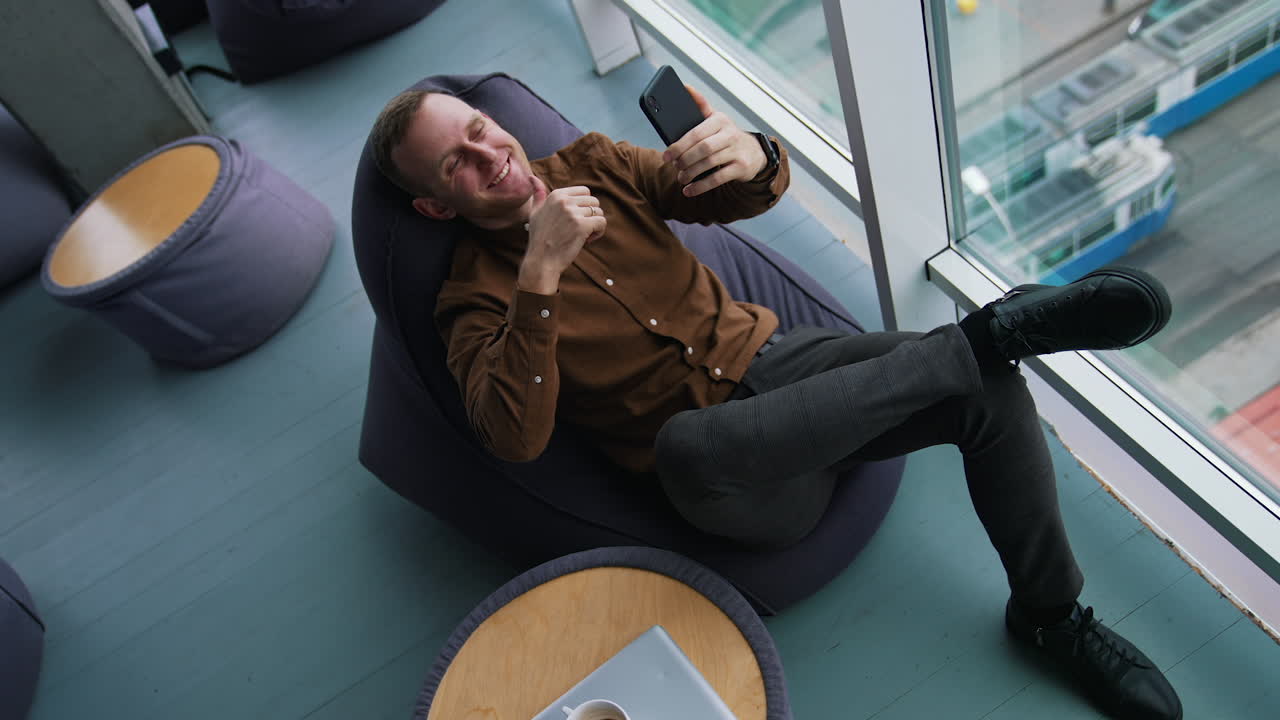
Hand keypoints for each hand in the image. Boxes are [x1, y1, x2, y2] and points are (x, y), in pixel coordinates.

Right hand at [518, 176, 606, 293]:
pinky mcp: (582, 226)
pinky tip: (588, 240)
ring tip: (583, 236)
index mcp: (556, 195)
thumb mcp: (535, 212)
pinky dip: (599, 232)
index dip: (584, 206)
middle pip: (594, 201)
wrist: (541, 260)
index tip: (575, 219)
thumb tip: (532, 177)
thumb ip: (538, 194)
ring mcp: (573, 213)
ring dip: (595, 225)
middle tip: (580, 229)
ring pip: (599, 212)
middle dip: (591, 215)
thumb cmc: (539, 238)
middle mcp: (564, 201)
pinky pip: (602, 222)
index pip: (585, 191)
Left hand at [661, 85, 767, 196]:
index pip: (696, 133)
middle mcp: (730, 134)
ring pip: (709, 163)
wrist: (755, 152)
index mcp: (720, 120)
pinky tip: (689, 190)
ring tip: (681, 178)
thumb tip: (685, 87)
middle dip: (684, 159)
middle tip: (674, 167)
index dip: (679, 145)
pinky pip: (717, 179)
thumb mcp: (716, 119)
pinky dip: (701, 186)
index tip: (666, 155)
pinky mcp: (741, 167)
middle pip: (702, 148)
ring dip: (691, 173)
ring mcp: (737, 151)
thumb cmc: (727, 135)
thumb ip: (701, 105)